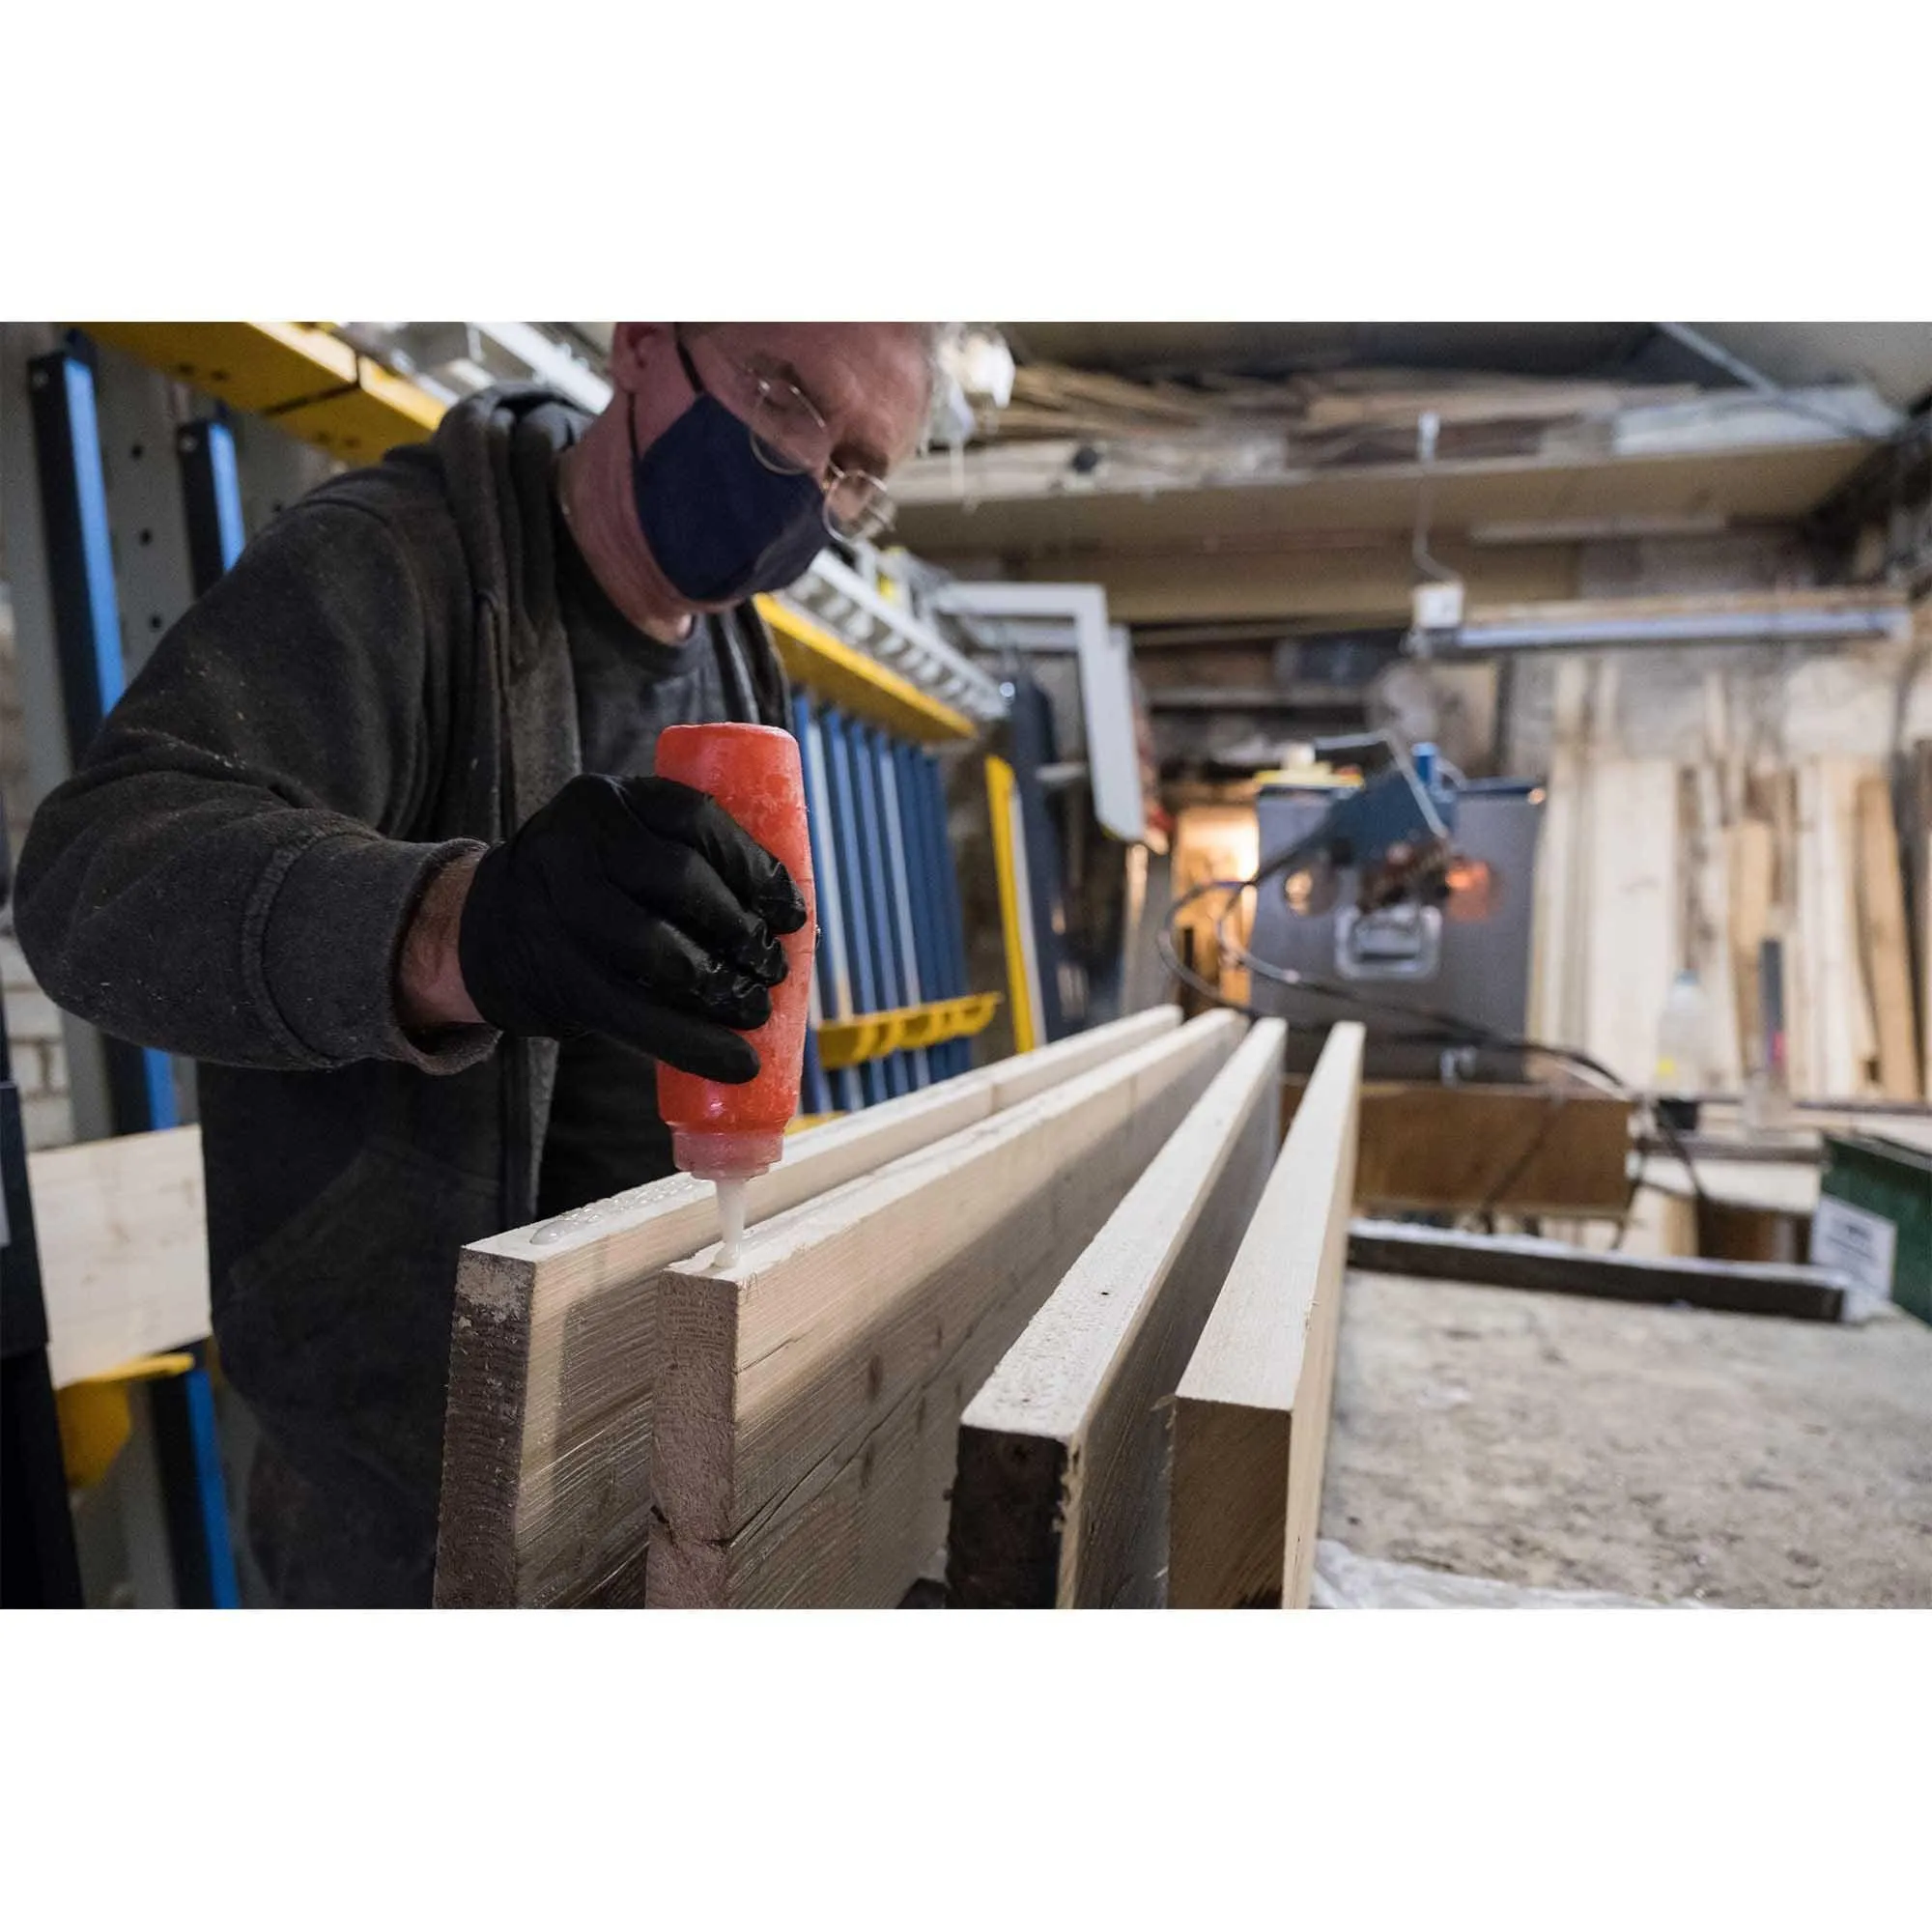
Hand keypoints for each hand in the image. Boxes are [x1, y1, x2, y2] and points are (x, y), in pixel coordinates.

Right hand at [451, 774, 807, 1081]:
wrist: (486, 932)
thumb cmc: (589, 889)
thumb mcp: (620, 843)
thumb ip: (683, 856)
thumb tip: (793, 915)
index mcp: (605, 800)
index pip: (695, 819)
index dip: (754, 865)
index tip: (792, 909)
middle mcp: (573, 844)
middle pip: (680, 881)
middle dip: (741, 927)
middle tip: (773, 964)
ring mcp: (556, 912)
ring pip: (659, 951)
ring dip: (722, 986)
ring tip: (755, 1007)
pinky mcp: (556, 979)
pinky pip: (635, 1016)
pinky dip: (695, 1044)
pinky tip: (738, 1063)